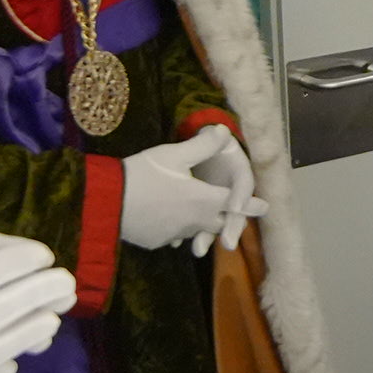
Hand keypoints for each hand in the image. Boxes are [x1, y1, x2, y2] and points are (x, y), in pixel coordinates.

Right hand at [121, 126, 270, 255]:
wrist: (107, 203)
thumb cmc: (142, 175)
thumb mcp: (172, 155)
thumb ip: (201, 146)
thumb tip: (224, 131)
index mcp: (202, 200)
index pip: (234, 202)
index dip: (250, 203)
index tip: (265, 206)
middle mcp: (194, 221)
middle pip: (218, 221)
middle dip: (228, 217)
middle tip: (234, 212)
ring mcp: (175, 234)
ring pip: (196, 230)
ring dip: (202, 224)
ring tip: (202, 218)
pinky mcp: (157, 241)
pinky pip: (174, 236)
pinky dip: (177, 229)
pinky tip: (170, 221)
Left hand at [196, 127, 263, 253]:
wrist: (204, 153)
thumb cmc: (211, 148)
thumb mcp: (209, 142)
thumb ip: (212, 142)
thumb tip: (222, 130)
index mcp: (238, 176)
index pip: (242, 189)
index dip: (241, 198)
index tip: (235, 207)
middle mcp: (231, 194)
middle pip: (232, 213)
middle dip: (228, 228)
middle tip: (226, 244)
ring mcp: (216, 204)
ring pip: (214, 223)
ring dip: (207, 236)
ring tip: (198, 250)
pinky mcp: (200, 210)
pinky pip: (195, 225)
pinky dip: (185, 233)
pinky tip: (175, 243)